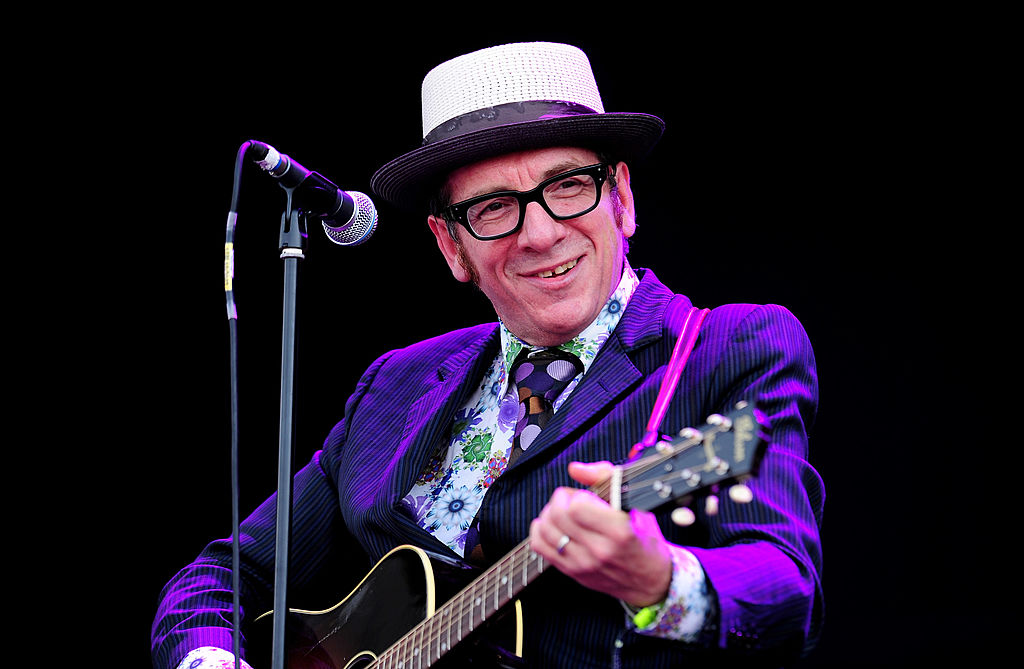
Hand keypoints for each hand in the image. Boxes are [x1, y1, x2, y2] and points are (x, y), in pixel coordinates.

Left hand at [529, 461, 672, 606]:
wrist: (649, 579)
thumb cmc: (643, 538)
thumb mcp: (635, 504)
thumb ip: (605, 478)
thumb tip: (576, 469)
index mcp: (619, 532)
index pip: (578, 507)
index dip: (578, 495)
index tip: (586, 496)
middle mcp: (600, 550)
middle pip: (558, 516)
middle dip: (561, 499)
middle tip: (572, 499)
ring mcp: (584, 563)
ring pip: (546, 529)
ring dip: (549, 512)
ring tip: (563, 511)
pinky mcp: (572, 572)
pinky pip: (539, 546)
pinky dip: (540, 530)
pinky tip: (553, 525)